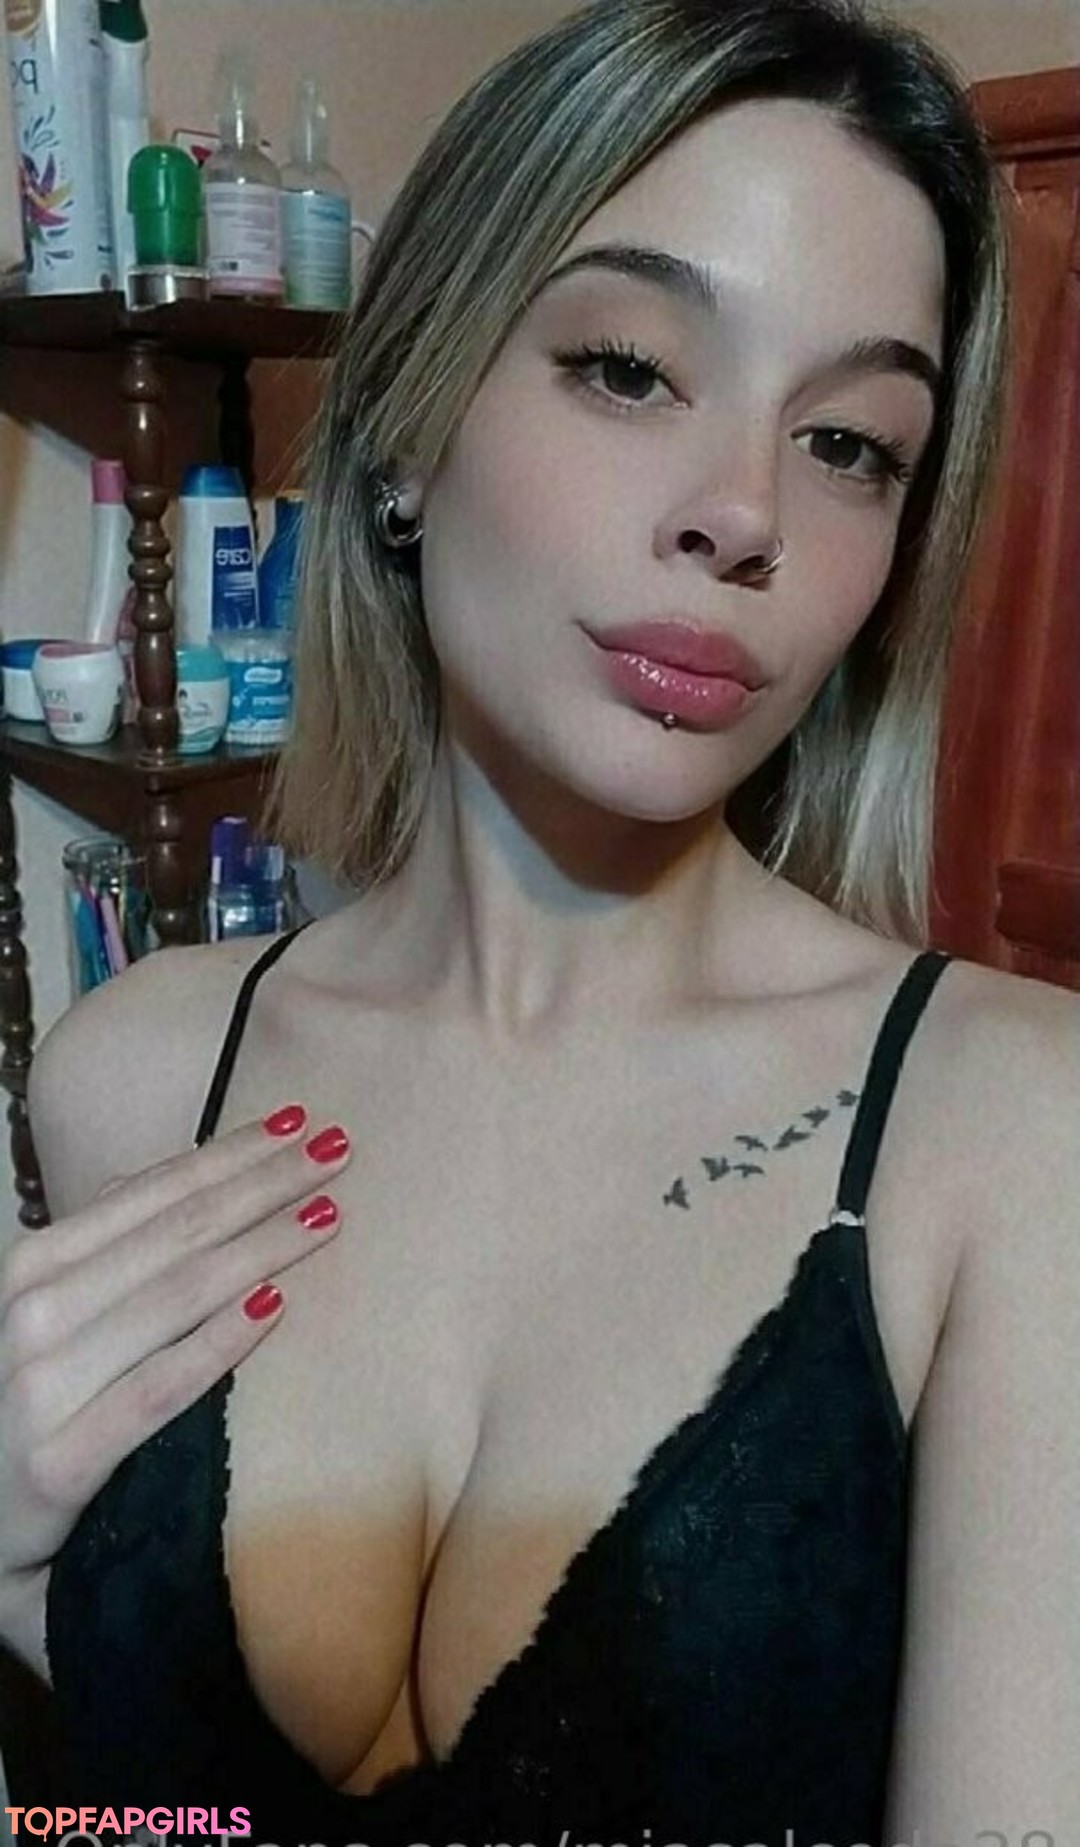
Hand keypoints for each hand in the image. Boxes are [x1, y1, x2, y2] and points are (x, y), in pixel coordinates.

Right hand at [0, 1104, 350, 1676]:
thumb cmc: (31, 1416)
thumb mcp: (54, 1320)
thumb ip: (107, 1251)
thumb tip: (184, 1178)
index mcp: (34, 1268)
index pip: (150, 1194)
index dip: (228, 1153)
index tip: (299, 1122)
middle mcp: (29, 1313)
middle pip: (174, 1233)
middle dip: (262, 1184)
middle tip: (338, 1152)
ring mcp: (38, 1386)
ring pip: (174, 1297)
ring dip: (260, 1247)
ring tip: (327, 1216)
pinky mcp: (58, 1462)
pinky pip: (156, 1390)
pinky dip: (218, 1342)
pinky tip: (277, 1306)